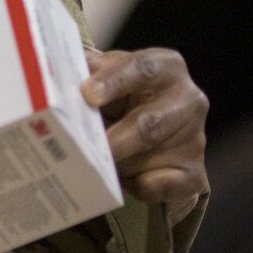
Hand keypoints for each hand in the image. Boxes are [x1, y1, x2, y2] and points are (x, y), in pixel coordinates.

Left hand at [83, 47, 208, 223]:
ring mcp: (196, 138)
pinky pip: (158, 186)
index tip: (87, 95)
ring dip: (118, 163)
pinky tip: (121, 177)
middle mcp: (189, 99)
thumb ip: (90, 71)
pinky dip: (134, 185)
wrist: (159, 129)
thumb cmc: (125, 96)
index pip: (142, 69)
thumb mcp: (109, 74)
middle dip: (113, 140)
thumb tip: (55, 73)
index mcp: (167, 66)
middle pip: (148, 124)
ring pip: (149, 157)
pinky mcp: (194, 173)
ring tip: (94, 162)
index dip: (113, 81)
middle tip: (82, 149)